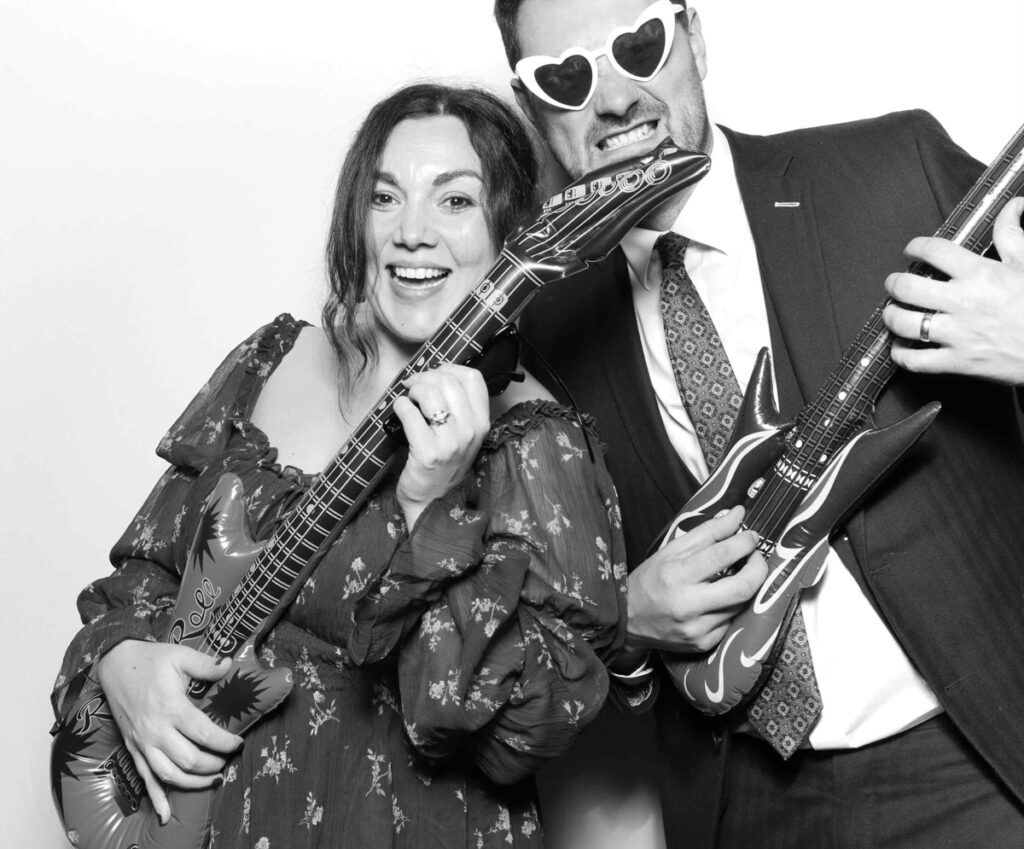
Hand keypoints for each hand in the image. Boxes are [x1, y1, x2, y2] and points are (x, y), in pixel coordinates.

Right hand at [96, 640, 242, 823]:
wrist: (114, 665)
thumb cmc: (151, 660)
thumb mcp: (181, 656)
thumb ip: (206, 665)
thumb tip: (230, 666)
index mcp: (172, 708)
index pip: (205, 734)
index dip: (225, 743)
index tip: (238, 743)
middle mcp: (156, 730)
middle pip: (189, 760)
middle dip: (213, 765)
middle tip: (228, 760)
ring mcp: (143, 742)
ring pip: (169, 774)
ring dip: (193, 784)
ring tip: (214, 780)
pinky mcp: (133, 748)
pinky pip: (144, 778)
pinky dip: (156, 797)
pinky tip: (165, 814)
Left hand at [393, 363, 491, 527]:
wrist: (434, 504)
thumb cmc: (445, 466)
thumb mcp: (464, 435)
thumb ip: (458, 407)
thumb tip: (436, 375)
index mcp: (482, 422)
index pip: (473, 377)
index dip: (449, 368)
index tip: (435, 374)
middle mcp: (471, 430)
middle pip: (448, 380)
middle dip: (425, 377)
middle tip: (414, 387)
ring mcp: (451, 442)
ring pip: (430, 393)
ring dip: (413, 390)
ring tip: (408, 400)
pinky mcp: (428, 452)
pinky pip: (410, 413)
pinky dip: (400, 406)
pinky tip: (400, 411)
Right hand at [624, 506, 766, 654]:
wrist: (628, 621)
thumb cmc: (649, 580)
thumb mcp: (671, 550)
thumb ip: (708, 532)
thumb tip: (738, 514)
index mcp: (675, 575)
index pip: (721, 556)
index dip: (744, 543)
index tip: (750, 536)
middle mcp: (688, 605)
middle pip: (743, 587)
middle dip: (759, 568)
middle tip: (756, 557)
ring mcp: (697, 628)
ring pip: (740, 605)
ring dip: (746, 586)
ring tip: (737, 574)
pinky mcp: (703, 644)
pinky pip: (730, 621)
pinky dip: (731, 606)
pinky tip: (720, 598)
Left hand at [882, 197, 1023, 383]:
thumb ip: (1012, 233)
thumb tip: (1014, 205)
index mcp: (980, 273)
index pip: (933, 251)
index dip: (914, 247)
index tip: (911, 250)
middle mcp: (963, 301)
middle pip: (906, 287)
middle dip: (893, 283)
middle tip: (894, 283)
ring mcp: (958, 333)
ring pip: (904, 323)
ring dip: (891, 316)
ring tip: (893, 312)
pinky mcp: (958, 361)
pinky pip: (915, 361)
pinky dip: (900, 354)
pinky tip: (901, 347)